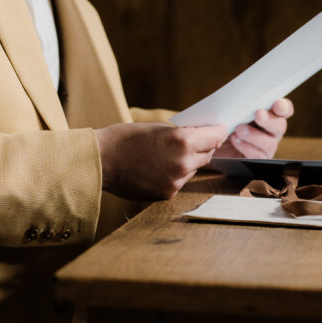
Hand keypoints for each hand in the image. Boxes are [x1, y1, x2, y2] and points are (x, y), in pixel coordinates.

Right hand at [95, 122, 228, 199]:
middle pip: (207, 154)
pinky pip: (179, 182)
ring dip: (187, 162)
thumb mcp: (156, 128)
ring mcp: (176, 181)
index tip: (221, 130)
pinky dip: (174, 175)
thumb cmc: (124, 139)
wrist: (100, 162)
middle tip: (197, 140)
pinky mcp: (167, 194)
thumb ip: (180, 134)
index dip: (219, 132)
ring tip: (167, 156)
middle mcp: (183, 162)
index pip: (214, 137)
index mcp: (182, 140)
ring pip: (193, 170)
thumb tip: (198, 137)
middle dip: (203, 147)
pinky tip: (157, 169)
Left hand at [215, 98, 292, 158]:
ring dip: (254, 135)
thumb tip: (241, 96)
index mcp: (269, 114)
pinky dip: (246, 147)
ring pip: (270, 143)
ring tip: (239, 129)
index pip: (285, 109)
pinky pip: (258, 155)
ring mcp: (266, 146)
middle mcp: (271, 130)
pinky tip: (235, 140)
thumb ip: (239, 103)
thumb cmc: (223, 122)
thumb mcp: (229, 110)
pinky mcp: (257, 159)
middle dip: (269, 120)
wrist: (211, 143)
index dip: (284, 107)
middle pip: (280, 126)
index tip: (277, 104)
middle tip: (258, 114)